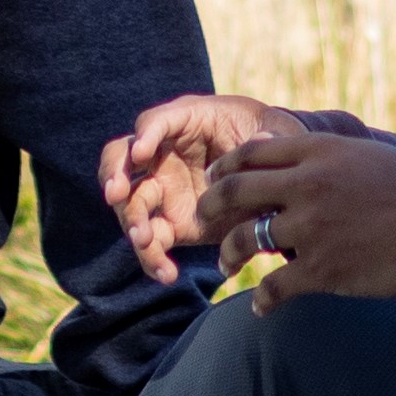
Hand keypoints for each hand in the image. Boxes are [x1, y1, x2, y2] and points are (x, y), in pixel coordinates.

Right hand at [94, 92, 303, 287]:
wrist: (280, 178)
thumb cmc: (272, 140)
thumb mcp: (278, 132)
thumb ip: (271, 137)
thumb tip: (261, 143)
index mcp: (186, 122)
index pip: (155, 123)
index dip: (145, 136)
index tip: (141, 153)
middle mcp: (164, 154)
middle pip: (122, 159)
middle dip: (115, 175)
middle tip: (117, 195)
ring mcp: (164, 190)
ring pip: (131, 204)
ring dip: (132, 222)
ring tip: (146, 242)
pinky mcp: (172, 223)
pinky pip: (151, 241)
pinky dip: (153, 258)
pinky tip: (167, 273)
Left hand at [206, 127, 395, 301]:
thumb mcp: (360, 154)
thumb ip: (315, 151)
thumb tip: (271, 143)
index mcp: (315, 152)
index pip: (251, 153)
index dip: (225, 166)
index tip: (214, 178)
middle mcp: (305, 186)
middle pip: (236, 191)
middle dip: (212, 205)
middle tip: (203, 216)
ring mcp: (311, 229)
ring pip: (247, 240)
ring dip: (230, 254)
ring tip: (226, 264)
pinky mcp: (322, 270)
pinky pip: (274, 287)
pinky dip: (262, 299)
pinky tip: (259, 307)